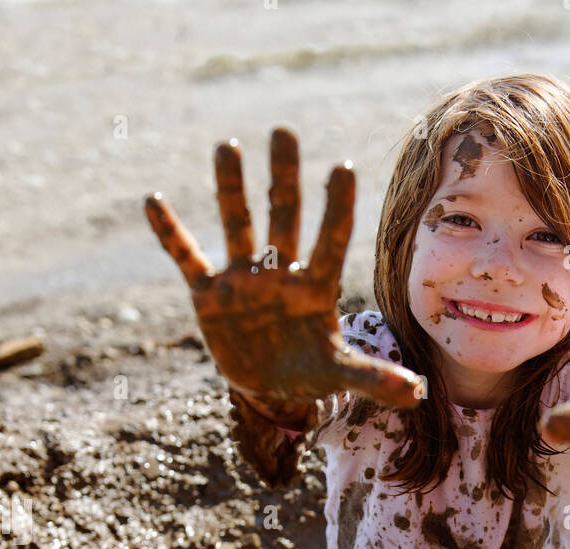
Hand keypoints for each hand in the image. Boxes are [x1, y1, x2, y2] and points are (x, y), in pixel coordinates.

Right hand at [144, 129, 424, 411]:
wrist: (269, 388)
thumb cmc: (310, 373)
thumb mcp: (340, 376)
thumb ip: (375, 379)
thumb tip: (416, 394)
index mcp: (315, 287)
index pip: (330, 241)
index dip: (336, 209)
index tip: (342, 168)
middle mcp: (280, 273)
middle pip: (284, 217)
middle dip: (284, 178)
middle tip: (284, 132)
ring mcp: (244, 279)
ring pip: (238, 224)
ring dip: (232, 188)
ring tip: (229, 146)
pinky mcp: (210, 294)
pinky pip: (188, 257)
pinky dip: (170, 233)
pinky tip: (154, 201)